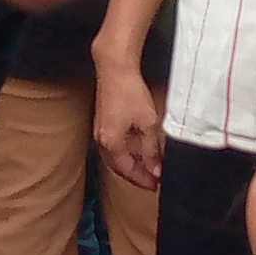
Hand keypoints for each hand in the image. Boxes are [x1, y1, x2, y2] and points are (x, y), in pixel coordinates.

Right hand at [94, 57, 163, 197]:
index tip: (155, 185)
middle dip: (136, 175)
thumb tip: (155, 169)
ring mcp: (99, 131)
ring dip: (130, 164)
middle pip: (118, 167)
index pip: (128, 170)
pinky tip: (137, 150)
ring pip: (115, 157)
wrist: (115, 69)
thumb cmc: (130, 93)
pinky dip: (125, 152)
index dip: (142, 179)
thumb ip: (151, 149)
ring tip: (147, 167)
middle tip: (152, 180)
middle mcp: (101, 140)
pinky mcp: (102, 122)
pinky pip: (112, 145)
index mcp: (111, 143)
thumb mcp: (147, 123)